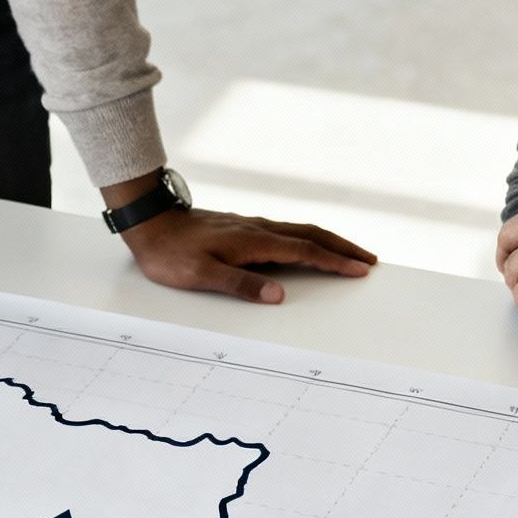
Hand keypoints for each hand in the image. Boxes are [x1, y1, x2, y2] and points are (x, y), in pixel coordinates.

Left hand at [119, 207, 375, 302]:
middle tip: (368, 260)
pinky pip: (285, 230)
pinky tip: (305, 244)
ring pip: (299, 230)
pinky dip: (307, 238)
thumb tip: (278, 295)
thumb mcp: (202, 275)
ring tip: (347, 252)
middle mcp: (258, 229)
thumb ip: (241, 284)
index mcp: (254, 241)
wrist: (149, 223)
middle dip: (342, 248)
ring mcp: (250, 226)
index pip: (305, 252)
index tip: (360, 270)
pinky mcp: (242, 227)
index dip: (335, 263)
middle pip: (311, 234)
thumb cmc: (171, 253)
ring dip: (328, 241)